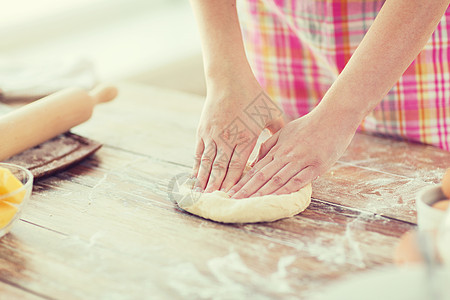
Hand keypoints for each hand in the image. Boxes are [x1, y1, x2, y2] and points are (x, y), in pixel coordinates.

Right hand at [191, 73, 283, 192]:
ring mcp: (213, 135)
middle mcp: (227, 138)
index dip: (235, 183)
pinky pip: (199, 153)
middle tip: (215, 202)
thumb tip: (284, 146)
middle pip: (221, 168)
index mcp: (246, 137)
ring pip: (208, 163)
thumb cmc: (253, 95)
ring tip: (202, 195)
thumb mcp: (271, 113)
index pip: (239, 166)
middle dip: (218, 186)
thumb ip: (277, 132)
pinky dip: (197, 166)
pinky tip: (196, 177)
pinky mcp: (203, 131)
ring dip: (205, 180)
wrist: (229, 79)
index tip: (233, 197)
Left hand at [228, 108, 358, 197]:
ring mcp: (300, 160)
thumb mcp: (286, 131)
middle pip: (262, 175)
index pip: (256, 168)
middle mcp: (286, 155)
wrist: (334, 117)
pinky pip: (298, 180)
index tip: (230, 191)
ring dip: (262, 192)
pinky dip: (286, 190)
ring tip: (248, 202)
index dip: (242, 181)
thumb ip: (270, 145)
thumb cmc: (309, 125)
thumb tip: (255, 160)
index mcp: (278, 148)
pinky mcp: (316, 166)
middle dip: (246, 189)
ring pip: (277, 179)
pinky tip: (276, 199)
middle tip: (232, 200)